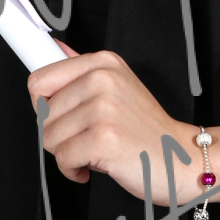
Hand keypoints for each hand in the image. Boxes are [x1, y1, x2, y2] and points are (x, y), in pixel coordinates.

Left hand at [29, 48, 197, 205]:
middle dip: (60, 134)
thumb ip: (82, 71)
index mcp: (103, 63)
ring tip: (96, 149)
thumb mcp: (117, 88)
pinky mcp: (103, 138)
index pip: (40, 79)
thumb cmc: (146, 129)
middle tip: (88, 137)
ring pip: (49, 137)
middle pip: (42, 113)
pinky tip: (97, 163)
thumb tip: (56, 49)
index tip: (55, 114)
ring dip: (68, 153)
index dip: (44, 105)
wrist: (180, 158)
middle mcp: (103, 79)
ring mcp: (104, 108)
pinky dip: (74, 170)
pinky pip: (63, 159)